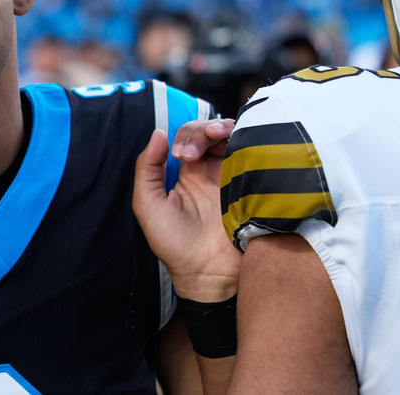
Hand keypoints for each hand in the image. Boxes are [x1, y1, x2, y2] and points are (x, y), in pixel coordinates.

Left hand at [133, 119, 239, 301]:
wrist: (208, 271)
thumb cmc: (174, 243)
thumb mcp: (148, 204)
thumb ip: (147, 168)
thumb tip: (158, 133)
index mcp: (187, 173)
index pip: (186, 138)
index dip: (183, 134)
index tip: (179, 153)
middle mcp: (211, 169)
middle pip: (207, 132)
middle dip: (198, 132)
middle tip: (190, 153)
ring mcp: (233, 173)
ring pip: (231, 135)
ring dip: (220, 128)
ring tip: (214, 136)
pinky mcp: (252, 180)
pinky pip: (252, 150)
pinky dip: (244, 137)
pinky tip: (233, 141)